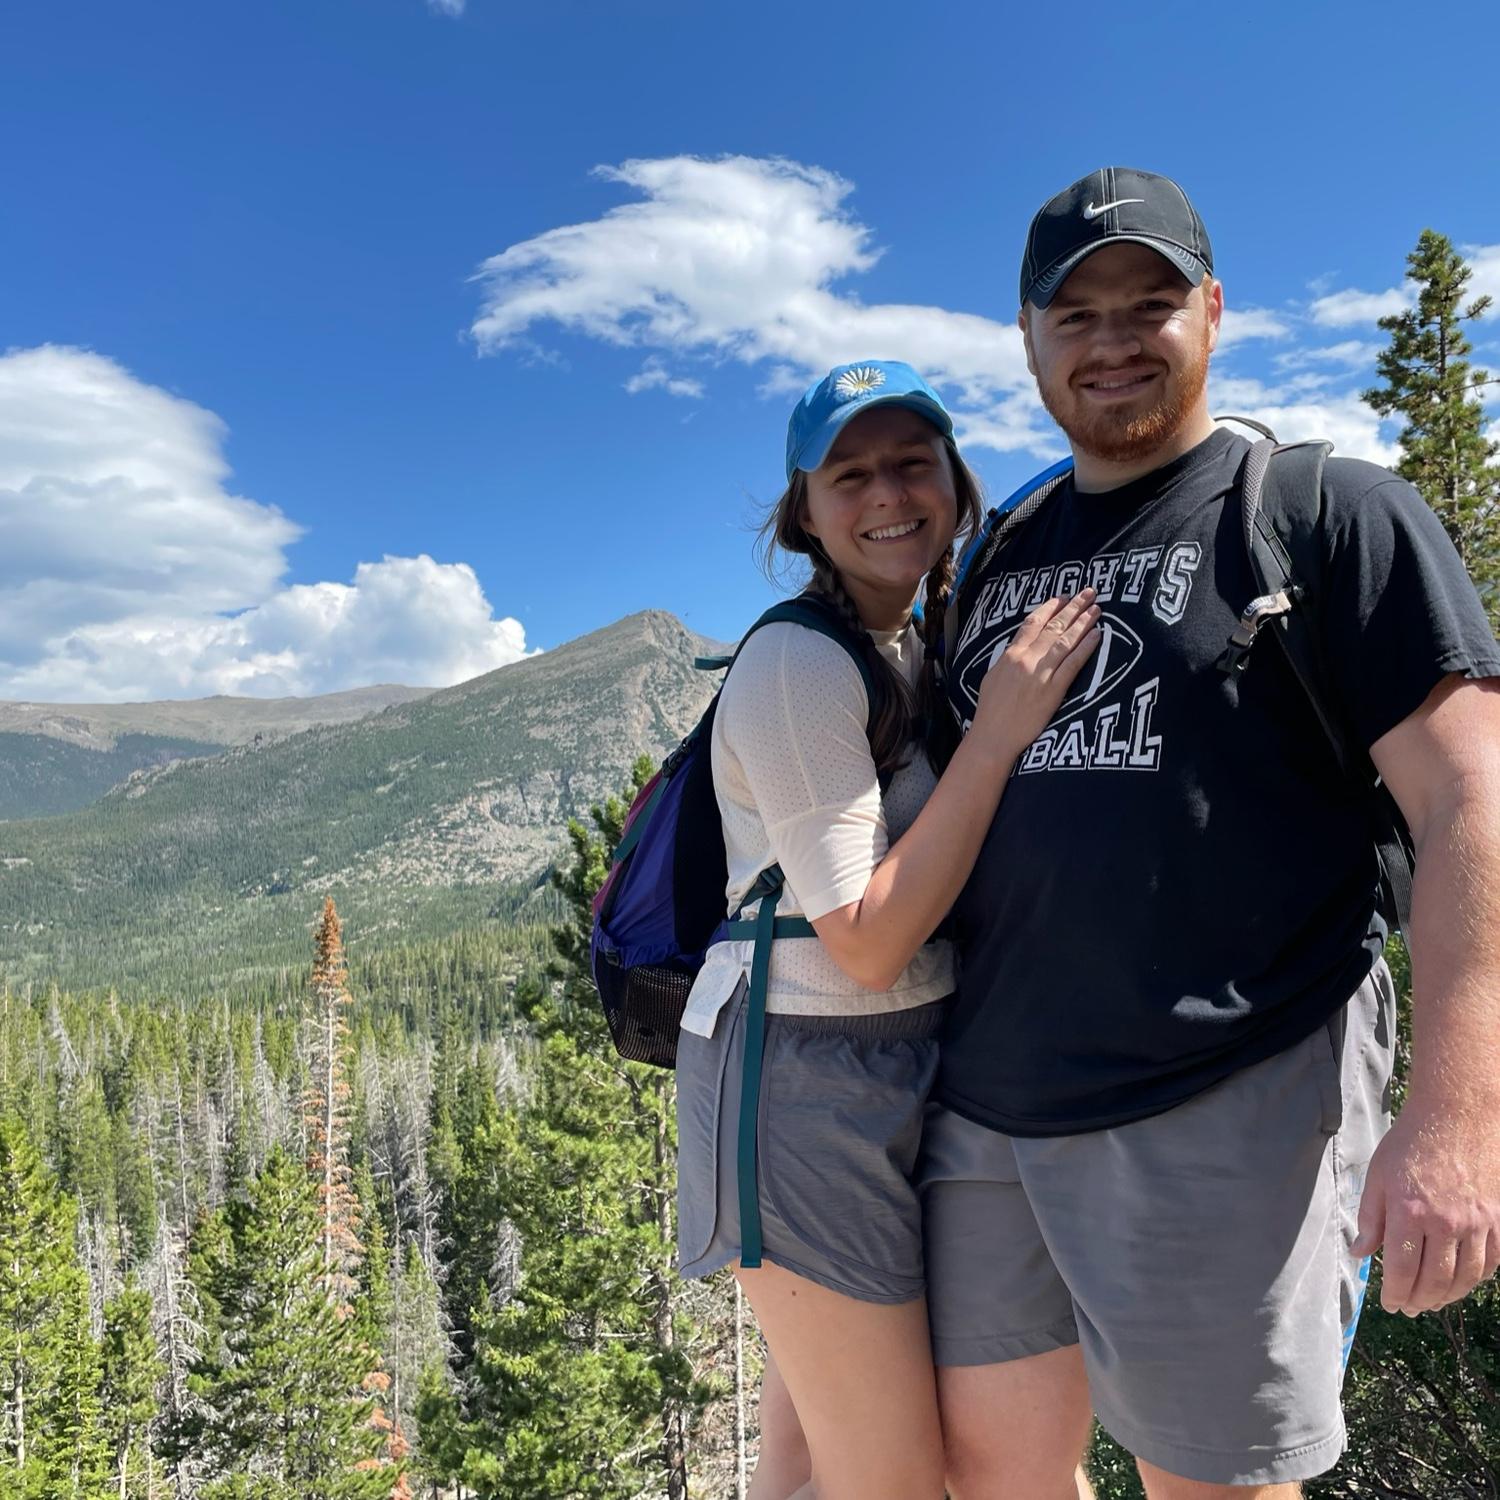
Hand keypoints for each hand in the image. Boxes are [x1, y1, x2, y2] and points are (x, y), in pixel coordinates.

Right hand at [970, 590, 1102, 763]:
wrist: (993, 737)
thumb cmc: (990, 711)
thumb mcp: (992, 677)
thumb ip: (1007, 660)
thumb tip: (1018, 648)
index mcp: (1010, 655)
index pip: (1033, 623)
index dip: (1050, 607)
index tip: (1064, 597)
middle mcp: (1026, 659)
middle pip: (1054, 626)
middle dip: (1073, 607)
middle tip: (1090, 592)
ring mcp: (1041, 674)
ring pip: (1066, 640)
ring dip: (1084, 622)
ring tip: (1097, 609)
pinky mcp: (1053, 691)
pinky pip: (1073, 664)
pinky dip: (1086, 647)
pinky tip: (1097, 635)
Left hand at [1351, 1100, 1499, 1313]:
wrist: (1455, 1117)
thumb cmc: (1409, 1145)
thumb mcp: (1378, 1176)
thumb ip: (1369, 1218)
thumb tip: (1359, 1253)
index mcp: (1408, 1212)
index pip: (1400, 1268)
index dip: (1394, 1293)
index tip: (1389, 1304)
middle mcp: (1444, 1222)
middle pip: (1433, 1280)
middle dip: (1419, 1301)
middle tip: (1409, 1308)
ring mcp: (1475, 1223)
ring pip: (1464, 1277)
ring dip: (1447, 1297)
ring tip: (1431, 1301)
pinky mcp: (1496, 1219)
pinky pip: (1490, 1262)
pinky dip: (1475, 1279)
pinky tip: (1461, 1283)